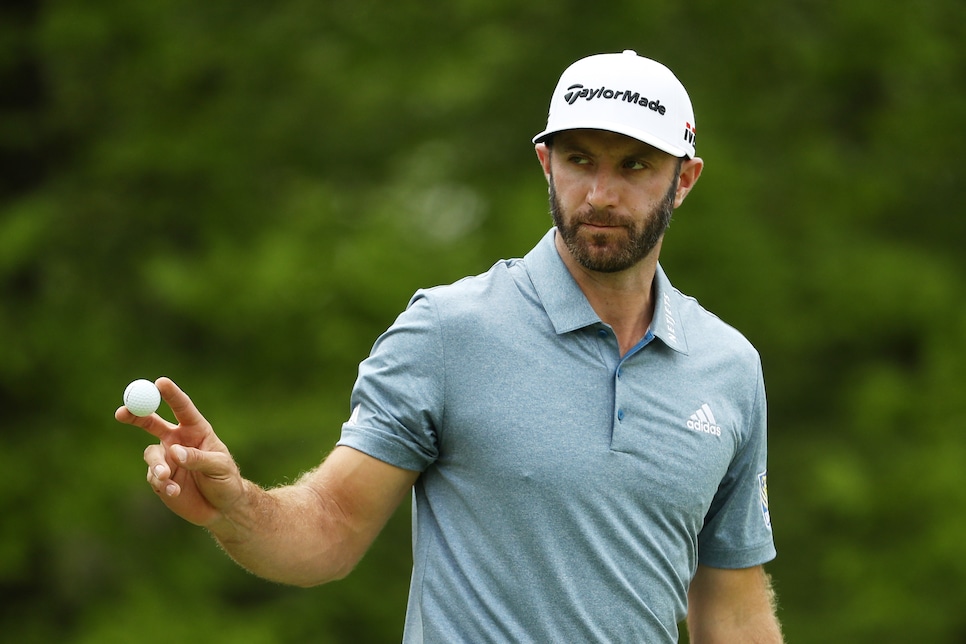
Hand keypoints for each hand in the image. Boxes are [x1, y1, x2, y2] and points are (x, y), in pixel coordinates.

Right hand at [115, 377, 245, 528]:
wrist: (221, 508)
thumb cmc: (226, 480)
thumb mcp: (219, 466)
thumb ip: (198, 458)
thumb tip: (175, 451)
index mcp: (196, 429)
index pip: (182, 408)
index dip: (170, 394)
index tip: (160, 382)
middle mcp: (177, 440)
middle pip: (151, 422)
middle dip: (136, 414)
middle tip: (122, 411)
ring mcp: (166, 459)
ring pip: (151, 455)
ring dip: (157, 465)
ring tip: (166, 476)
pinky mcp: (159, 478)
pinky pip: (153, 477)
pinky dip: (162, 483)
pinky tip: (175, 492)